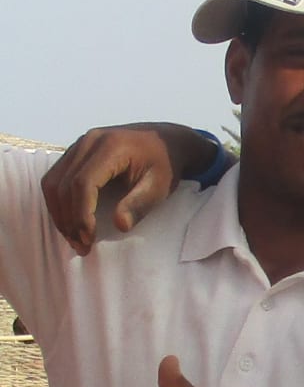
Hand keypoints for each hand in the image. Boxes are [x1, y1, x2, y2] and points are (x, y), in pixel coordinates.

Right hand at [41, 123, 208, 254]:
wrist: (166, 141)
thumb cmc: (165, 164)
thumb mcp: (159, 186)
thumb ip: (139, 204)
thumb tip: (120, 225)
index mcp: (111, 147)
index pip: (83, 183)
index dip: (82, 214)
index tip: (88, 238)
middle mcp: (89, 142)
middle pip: (63, 184)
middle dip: (68, 219)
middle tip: (81, 245)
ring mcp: (79, 144)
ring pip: (53, 181)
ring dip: (59, 213)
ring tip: (74, 237)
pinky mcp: (76, 151)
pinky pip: (56, 177)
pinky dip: (58, 202)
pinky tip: (69, 220)